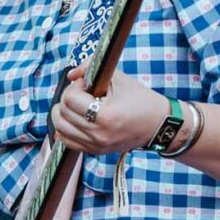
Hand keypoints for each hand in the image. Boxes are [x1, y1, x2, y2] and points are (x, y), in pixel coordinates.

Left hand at [50, 67, 169, 154]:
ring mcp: (97, 145)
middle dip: (68, 98)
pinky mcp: (96, 151)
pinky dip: (65, 129)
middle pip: (63, 113)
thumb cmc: (141, 100)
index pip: (70, 99)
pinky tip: (73, 119)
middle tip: (81, 93)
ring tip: (76, 105)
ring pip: (61, 128)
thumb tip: (70, 74)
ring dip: (62, 113)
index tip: (85, 84)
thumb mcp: (118, 78)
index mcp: (106, 116)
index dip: (75, 86)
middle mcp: (99, 134)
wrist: (159, 125)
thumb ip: (90, 68)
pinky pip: (68, 142)